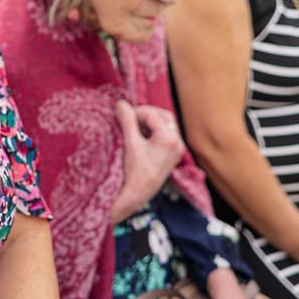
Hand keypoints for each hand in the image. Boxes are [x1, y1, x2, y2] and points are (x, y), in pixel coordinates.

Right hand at [111, 101, 184, 223]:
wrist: (136, 195)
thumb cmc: (133, 171)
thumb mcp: (129, 143)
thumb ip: (126, 120)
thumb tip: (121, 103)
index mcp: (169, 138)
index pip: (153, 114)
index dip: (136, 112)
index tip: (122, 114)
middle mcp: (178, 143)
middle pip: (164, 116)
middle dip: (146, 115)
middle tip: (130, 118)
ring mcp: (177, 150)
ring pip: (165, 125)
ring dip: (150, 123)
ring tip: (134, 128)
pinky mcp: (173, 155)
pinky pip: (166, 135)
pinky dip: (154, 132)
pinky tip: (140, 137)